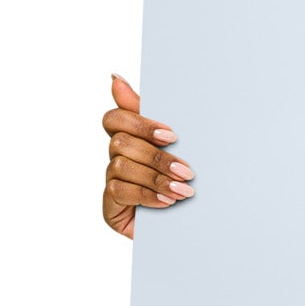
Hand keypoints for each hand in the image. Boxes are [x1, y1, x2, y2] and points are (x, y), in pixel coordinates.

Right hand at [101, 75, 193, 237]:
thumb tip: (115, 78)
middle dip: (157, 157)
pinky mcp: (110, 206)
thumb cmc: (184, 183)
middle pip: (121, 142)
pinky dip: (146, 195)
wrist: (194, 228)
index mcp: (130, 138)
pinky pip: (119, 191)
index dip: (140, 123)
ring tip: (183, 191)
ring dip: (156, 178)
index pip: (115, 118)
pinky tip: (167, 202)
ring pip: (121, 166)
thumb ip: (152, 115)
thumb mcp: (178, 148)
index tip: (171, 136)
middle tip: (187, 171)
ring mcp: (111, 182)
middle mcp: (116, 158)